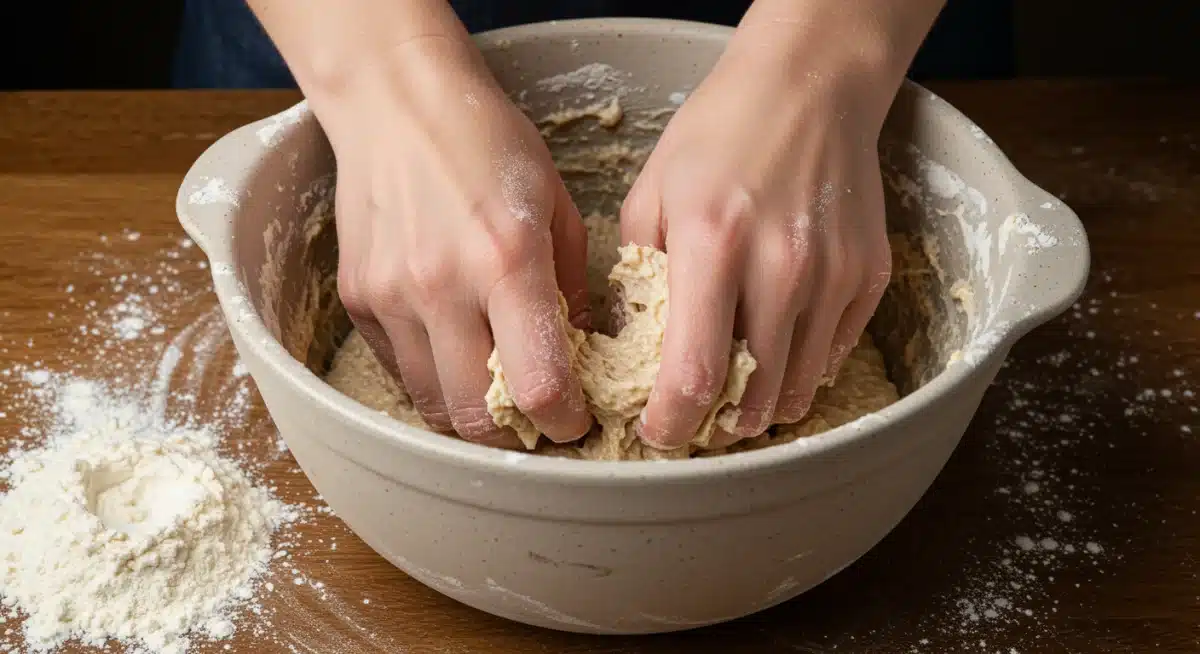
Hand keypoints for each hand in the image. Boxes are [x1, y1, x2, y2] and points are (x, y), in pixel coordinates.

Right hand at [324, 37, 592, 447]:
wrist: (396, 103)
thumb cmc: (488, 144)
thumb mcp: (555, 206)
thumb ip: (570, 289)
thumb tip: (580, 357)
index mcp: (506, 259)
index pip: (536, 384)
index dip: (562, 422)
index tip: (575, 422)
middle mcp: (442, 286)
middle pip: (475, 417)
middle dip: (514, 436)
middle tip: (536, 422)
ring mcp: (391, 295)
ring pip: (431, 405)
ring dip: (469, 414)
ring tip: (497, 394)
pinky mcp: (357, 299)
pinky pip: (399, 369)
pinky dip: (432, 376)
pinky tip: (454, 347)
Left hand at [621, 36, 894, 449]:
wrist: (810, 87)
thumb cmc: (719, 136)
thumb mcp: (651, 195)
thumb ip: (639, 277)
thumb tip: (632, 349)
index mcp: (713, 244)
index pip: (694, 373)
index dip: (674, 423)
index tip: (659, 435)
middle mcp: (781, 266)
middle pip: (754, 395)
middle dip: (720, 427)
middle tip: (699, 425)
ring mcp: (834, 274)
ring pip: (800, 386)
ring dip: (765, 407)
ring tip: (739, 399)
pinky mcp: (869, 275)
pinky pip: (834, 353)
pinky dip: (804, 368)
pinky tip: (779, 350)